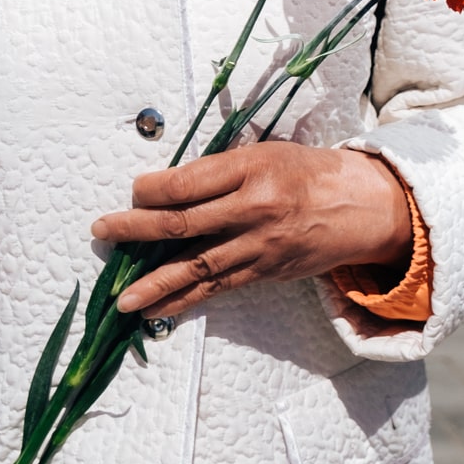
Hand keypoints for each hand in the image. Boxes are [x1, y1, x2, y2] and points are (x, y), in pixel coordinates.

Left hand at [91, 141, 412, 323]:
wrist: (360, 205)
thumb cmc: (305, 172)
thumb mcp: (264, 153)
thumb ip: (218, 171)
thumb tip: (164, 189)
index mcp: (251, 168)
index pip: (188, 181)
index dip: (151, 190)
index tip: (132, 191)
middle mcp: (254, 208)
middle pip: (183, 223)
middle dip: (136, 229)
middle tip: (102, 231)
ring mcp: (259, 245)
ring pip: (196, 266)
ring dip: (154, 282)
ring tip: (121, 298)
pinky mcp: (264, 272)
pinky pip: (217, 288)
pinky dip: (183, 300)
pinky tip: (156, 310)